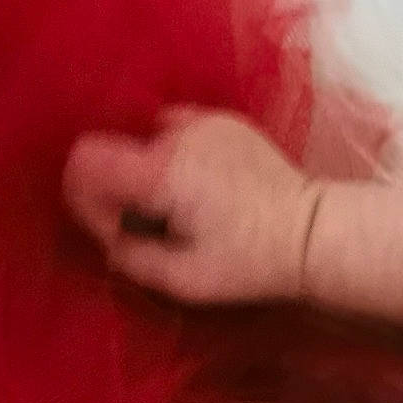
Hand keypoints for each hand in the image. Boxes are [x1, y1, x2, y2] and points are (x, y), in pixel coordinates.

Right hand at [64, 107, 322, 304]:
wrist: (316, 234)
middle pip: (118, 153)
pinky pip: (180, 130)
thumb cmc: (255, 264)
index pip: (86, 161)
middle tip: (159, 228)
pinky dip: (178, 156)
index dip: (86, 197)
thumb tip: (110, 239)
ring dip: (152, 173)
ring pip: (148, 140)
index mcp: (164, 171)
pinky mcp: (227, 121)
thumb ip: (132, 258)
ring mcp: (205, 122)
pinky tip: (204, 187)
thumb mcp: (186, 280)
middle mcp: (180, 134)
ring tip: (184, 208)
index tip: (116, 229)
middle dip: (124, 192)